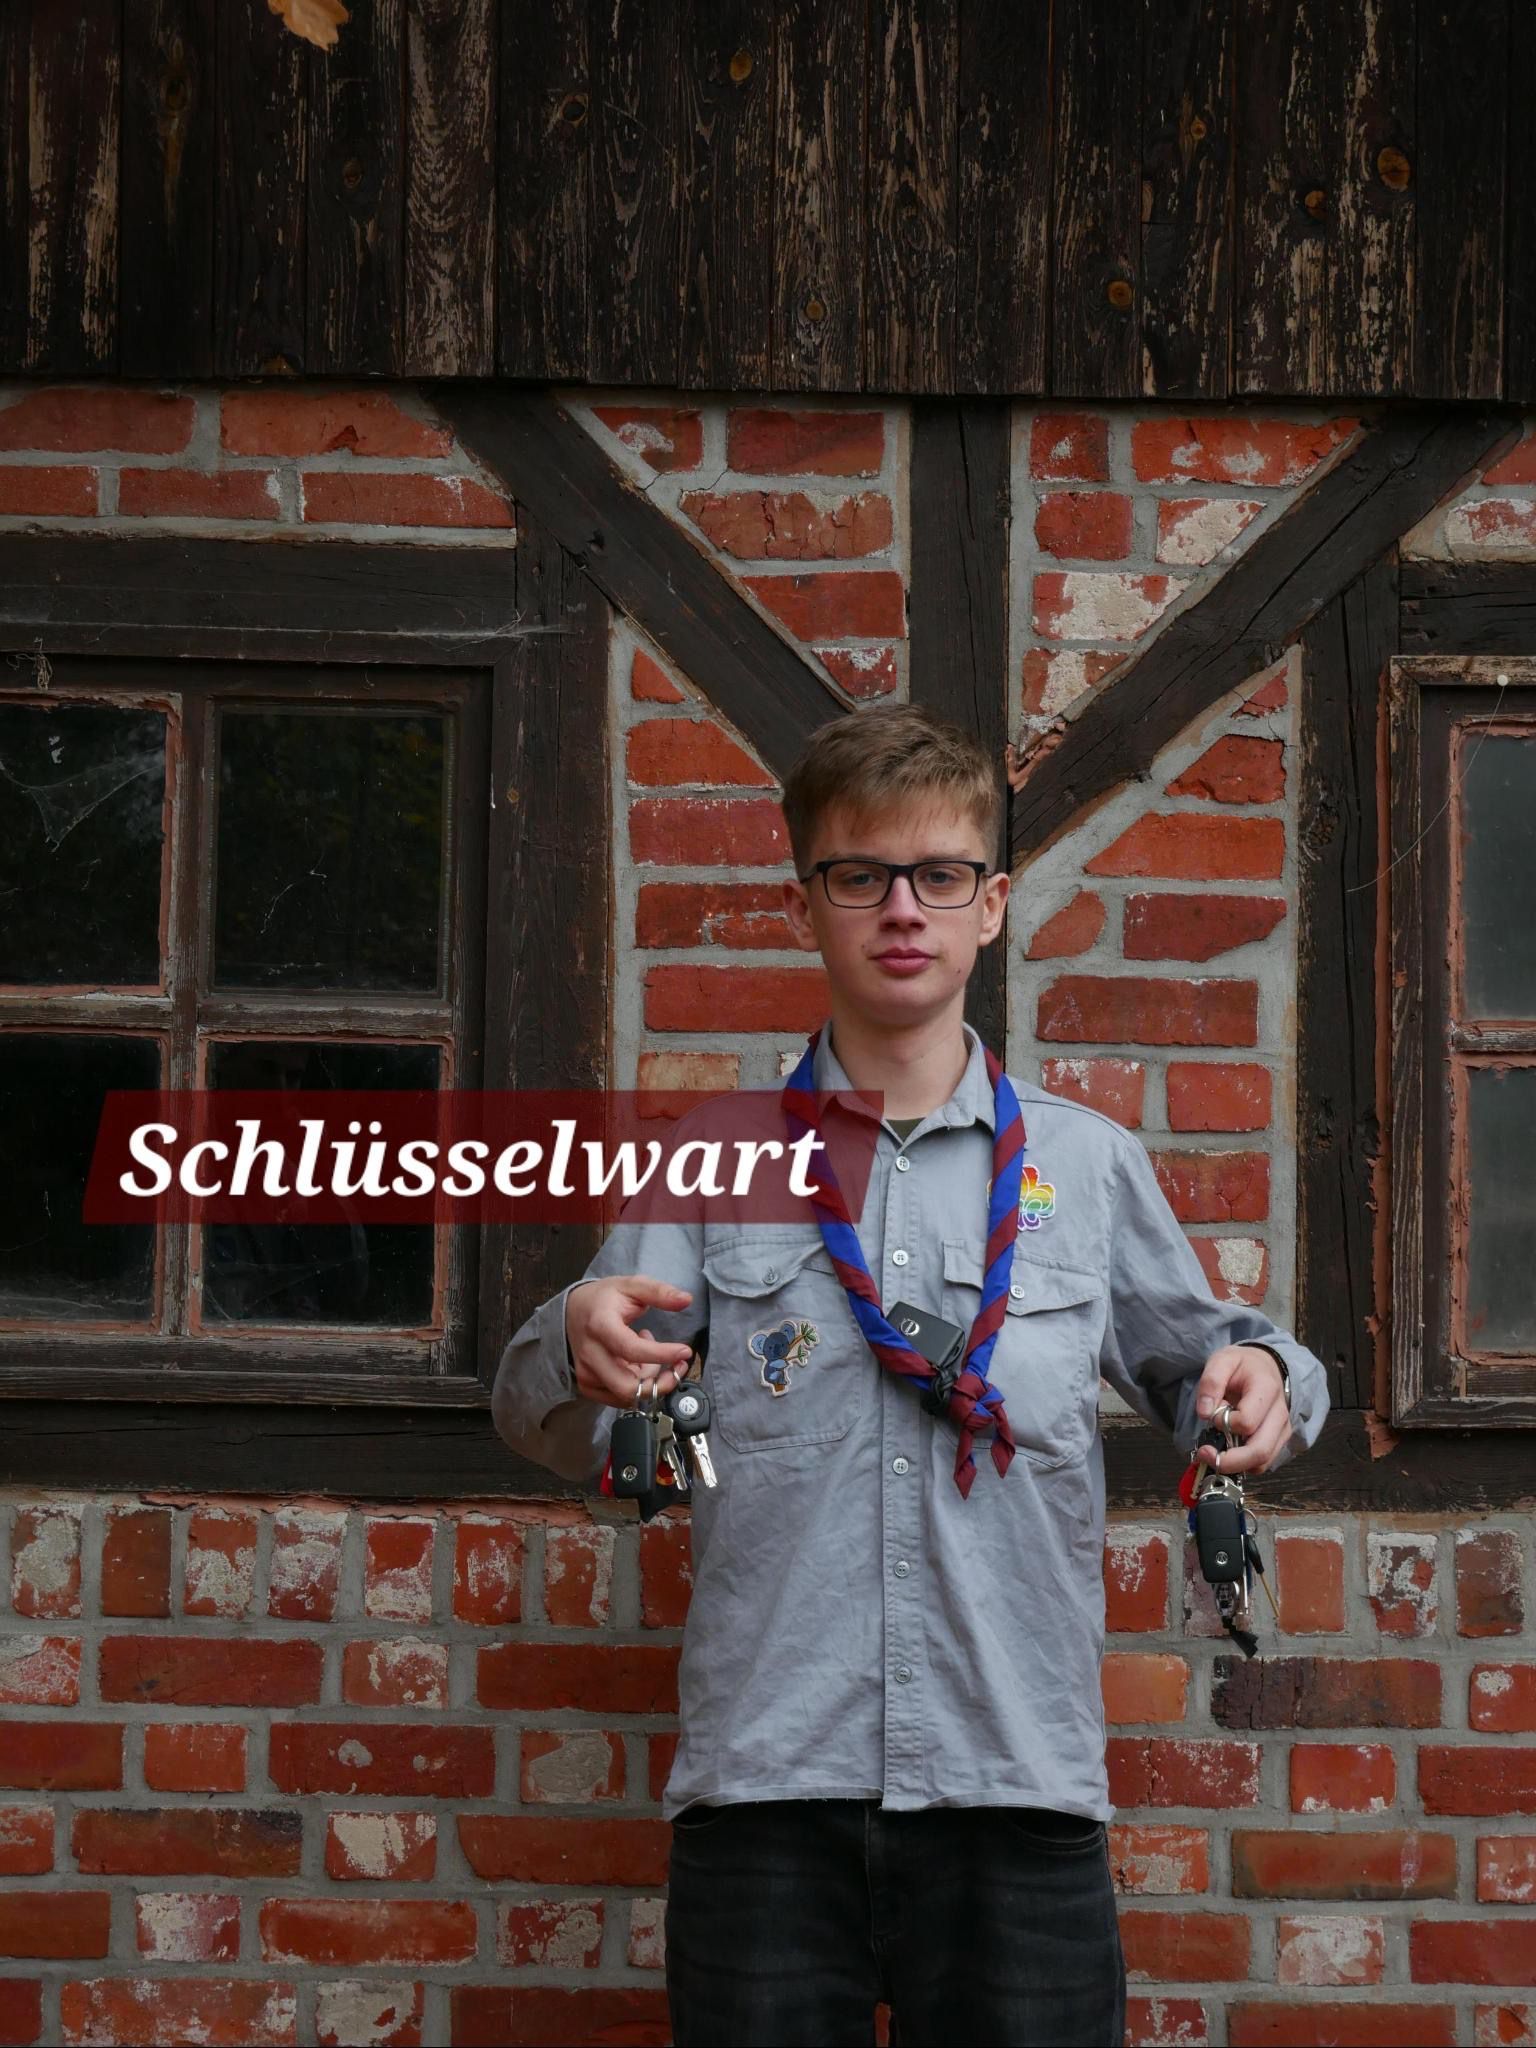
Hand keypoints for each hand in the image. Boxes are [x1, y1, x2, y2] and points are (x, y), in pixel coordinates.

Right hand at [565, 1275, 694, 1408]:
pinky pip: (620, 1398)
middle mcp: (590, 1353)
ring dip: (649, 1381)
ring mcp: (586, 1372)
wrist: (573, 1311)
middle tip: (676, 1364)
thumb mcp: (632, 1286)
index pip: (631, 1349)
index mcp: (600, 1325)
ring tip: (650, 1356)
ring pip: (627, 1395)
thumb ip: (659, 1292)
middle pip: (627, 1386)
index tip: (684, 1352)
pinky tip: (637, 1365)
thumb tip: (686, 1299)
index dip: (661, 1355)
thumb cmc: (605, 1298)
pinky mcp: (587, 1385)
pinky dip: (636, 1386)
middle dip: (660, 1381)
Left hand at [1193, 1345, 1290, 1476]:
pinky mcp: (1279, 1440)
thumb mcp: (1222, 1361)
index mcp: (1267, 1389)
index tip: (1212, 1414)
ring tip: (1215, 1452)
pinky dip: (1244, 1464)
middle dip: (1229, 1460)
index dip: (1224, 1423)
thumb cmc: (1242, 1365)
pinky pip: (1263, 1463)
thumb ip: (1211, 1383)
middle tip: (1205, 1454)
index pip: (1247, 1421)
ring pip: (1263, 1462)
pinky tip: (1230, 1451)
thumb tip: (1205, 1413)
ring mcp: (1282, 1429)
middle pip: (1260, 1450)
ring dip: (1235, 1464)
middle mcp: (1280, 1413)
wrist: (1265, 1366)